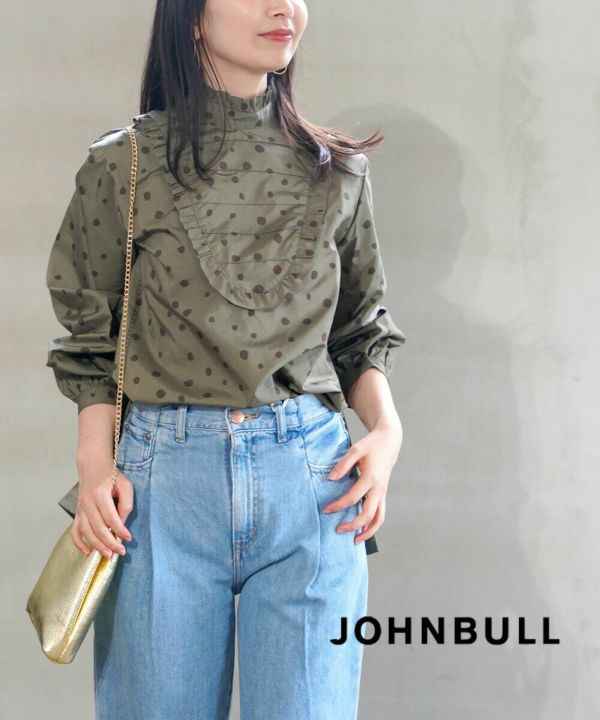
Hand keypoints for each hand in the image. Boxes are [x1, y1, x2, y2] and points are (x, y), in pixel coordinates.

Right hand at [71, 457, 133, 558]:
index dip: (120, 530)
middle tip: (121, 551)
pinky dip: (79, 543)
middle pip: (98, 528)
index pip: (111, 518)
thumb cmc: (111, 475)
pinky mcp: (78, 512)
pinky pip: (75, 531)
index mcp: (100, 494)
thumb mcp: (125, 485)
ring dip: (97, 546)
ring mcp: (80, 509)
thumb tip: (123, 523)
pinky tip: (87, 552)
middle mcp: (87, 503)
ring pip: (86, 532)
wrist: (92, 466)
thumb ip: (126, 503)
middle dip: (110, 542)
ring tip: (108, 555)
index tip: (128, 538)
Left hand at [323, 421, 401, 544]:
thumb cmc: (371, 445)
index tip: (325, 510)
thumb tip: (330, 478)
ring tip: (355, 541)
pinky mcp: (383, 493)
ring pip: (379, 518)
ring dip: (368, 531)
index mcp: (371, 478)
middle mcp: (379, 488)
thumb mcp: (356, 450)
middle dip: (353, 525)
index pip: (352, 498)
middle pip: (368, 514)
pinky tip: (363, 530)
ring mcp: (383, 492)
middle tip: (337, 531)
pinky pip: (380, 513)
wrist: (390, 441)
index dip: (338, 506)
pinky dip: (373, 524)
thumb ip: (343, 465)